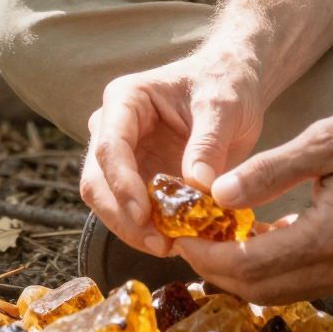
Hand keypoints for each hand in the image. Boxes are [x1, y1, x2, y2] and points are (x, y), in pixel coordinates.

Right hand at [80, 45, 264, 255]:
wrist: (233, 86)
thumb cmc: (225, 84)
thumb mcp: (223, 107)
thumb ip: (208, 143)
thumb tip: (198, 186)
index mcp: (126, 99)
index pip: (110, 146)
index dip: (122, 183)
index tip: (144, 214)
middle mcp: (113, 127)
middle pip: (98, 180)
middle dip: (123, 217)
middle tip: (160, 244)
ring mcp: (124, 155)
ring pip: (108, 202)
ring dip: (133, 229)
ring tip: (170, 247)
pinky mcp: (139, 178)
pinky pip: (132, 211)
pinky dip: (148, 229)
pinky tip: (175, 241)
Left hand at [177, 97, 332, 302]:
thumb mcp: (326, 140)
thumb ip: (270, 171)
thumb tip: (217, 195)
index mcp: (332, 238)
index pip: (250, 266)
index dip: (206, 255)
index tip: (176, 234)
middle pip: (261, 290)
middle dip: (216, 270)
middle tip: (185, 239)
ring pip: (282, 291)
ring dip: (243, 272)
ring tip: (213, 237)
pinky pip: (305, 281)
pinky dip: (273, 268)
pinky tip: (259, 236)